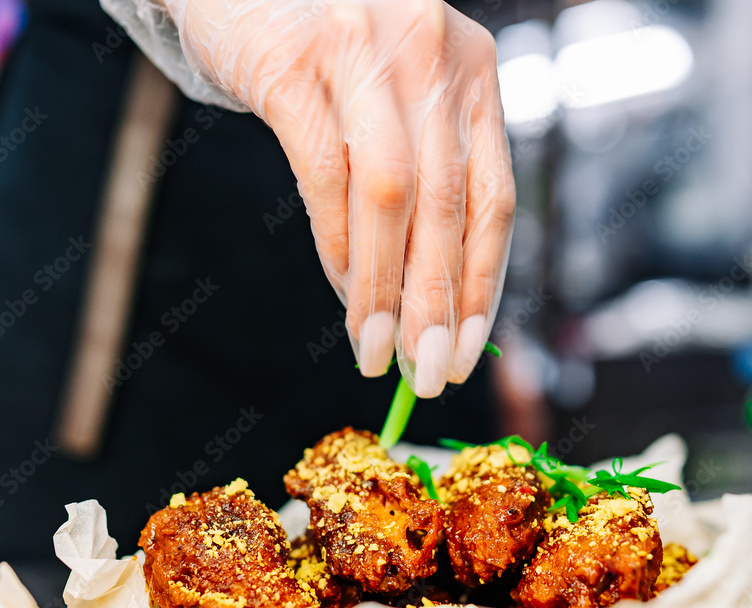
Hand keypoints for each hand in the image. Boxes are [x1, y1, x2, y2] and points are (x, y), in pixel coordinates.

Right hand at [164, 0, 515, 395]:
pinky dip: (333, 244)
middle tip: (428, 375)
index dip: (483, 285)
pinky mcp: (294, 64)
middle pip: (447, 205)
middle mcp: (431, 53)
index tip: (467, 351)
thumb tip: (427, 295)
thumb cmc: (326, 53)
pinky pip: (324, 174)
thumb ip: (420, 176)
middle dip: (439, 304)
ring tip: (375, 351)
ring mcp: (363, 52)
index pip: (493, 198)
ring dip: (383, 288)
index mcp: (471, 70)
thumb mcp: (397, 101)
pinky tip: (338, 290)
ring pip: (388, 196)